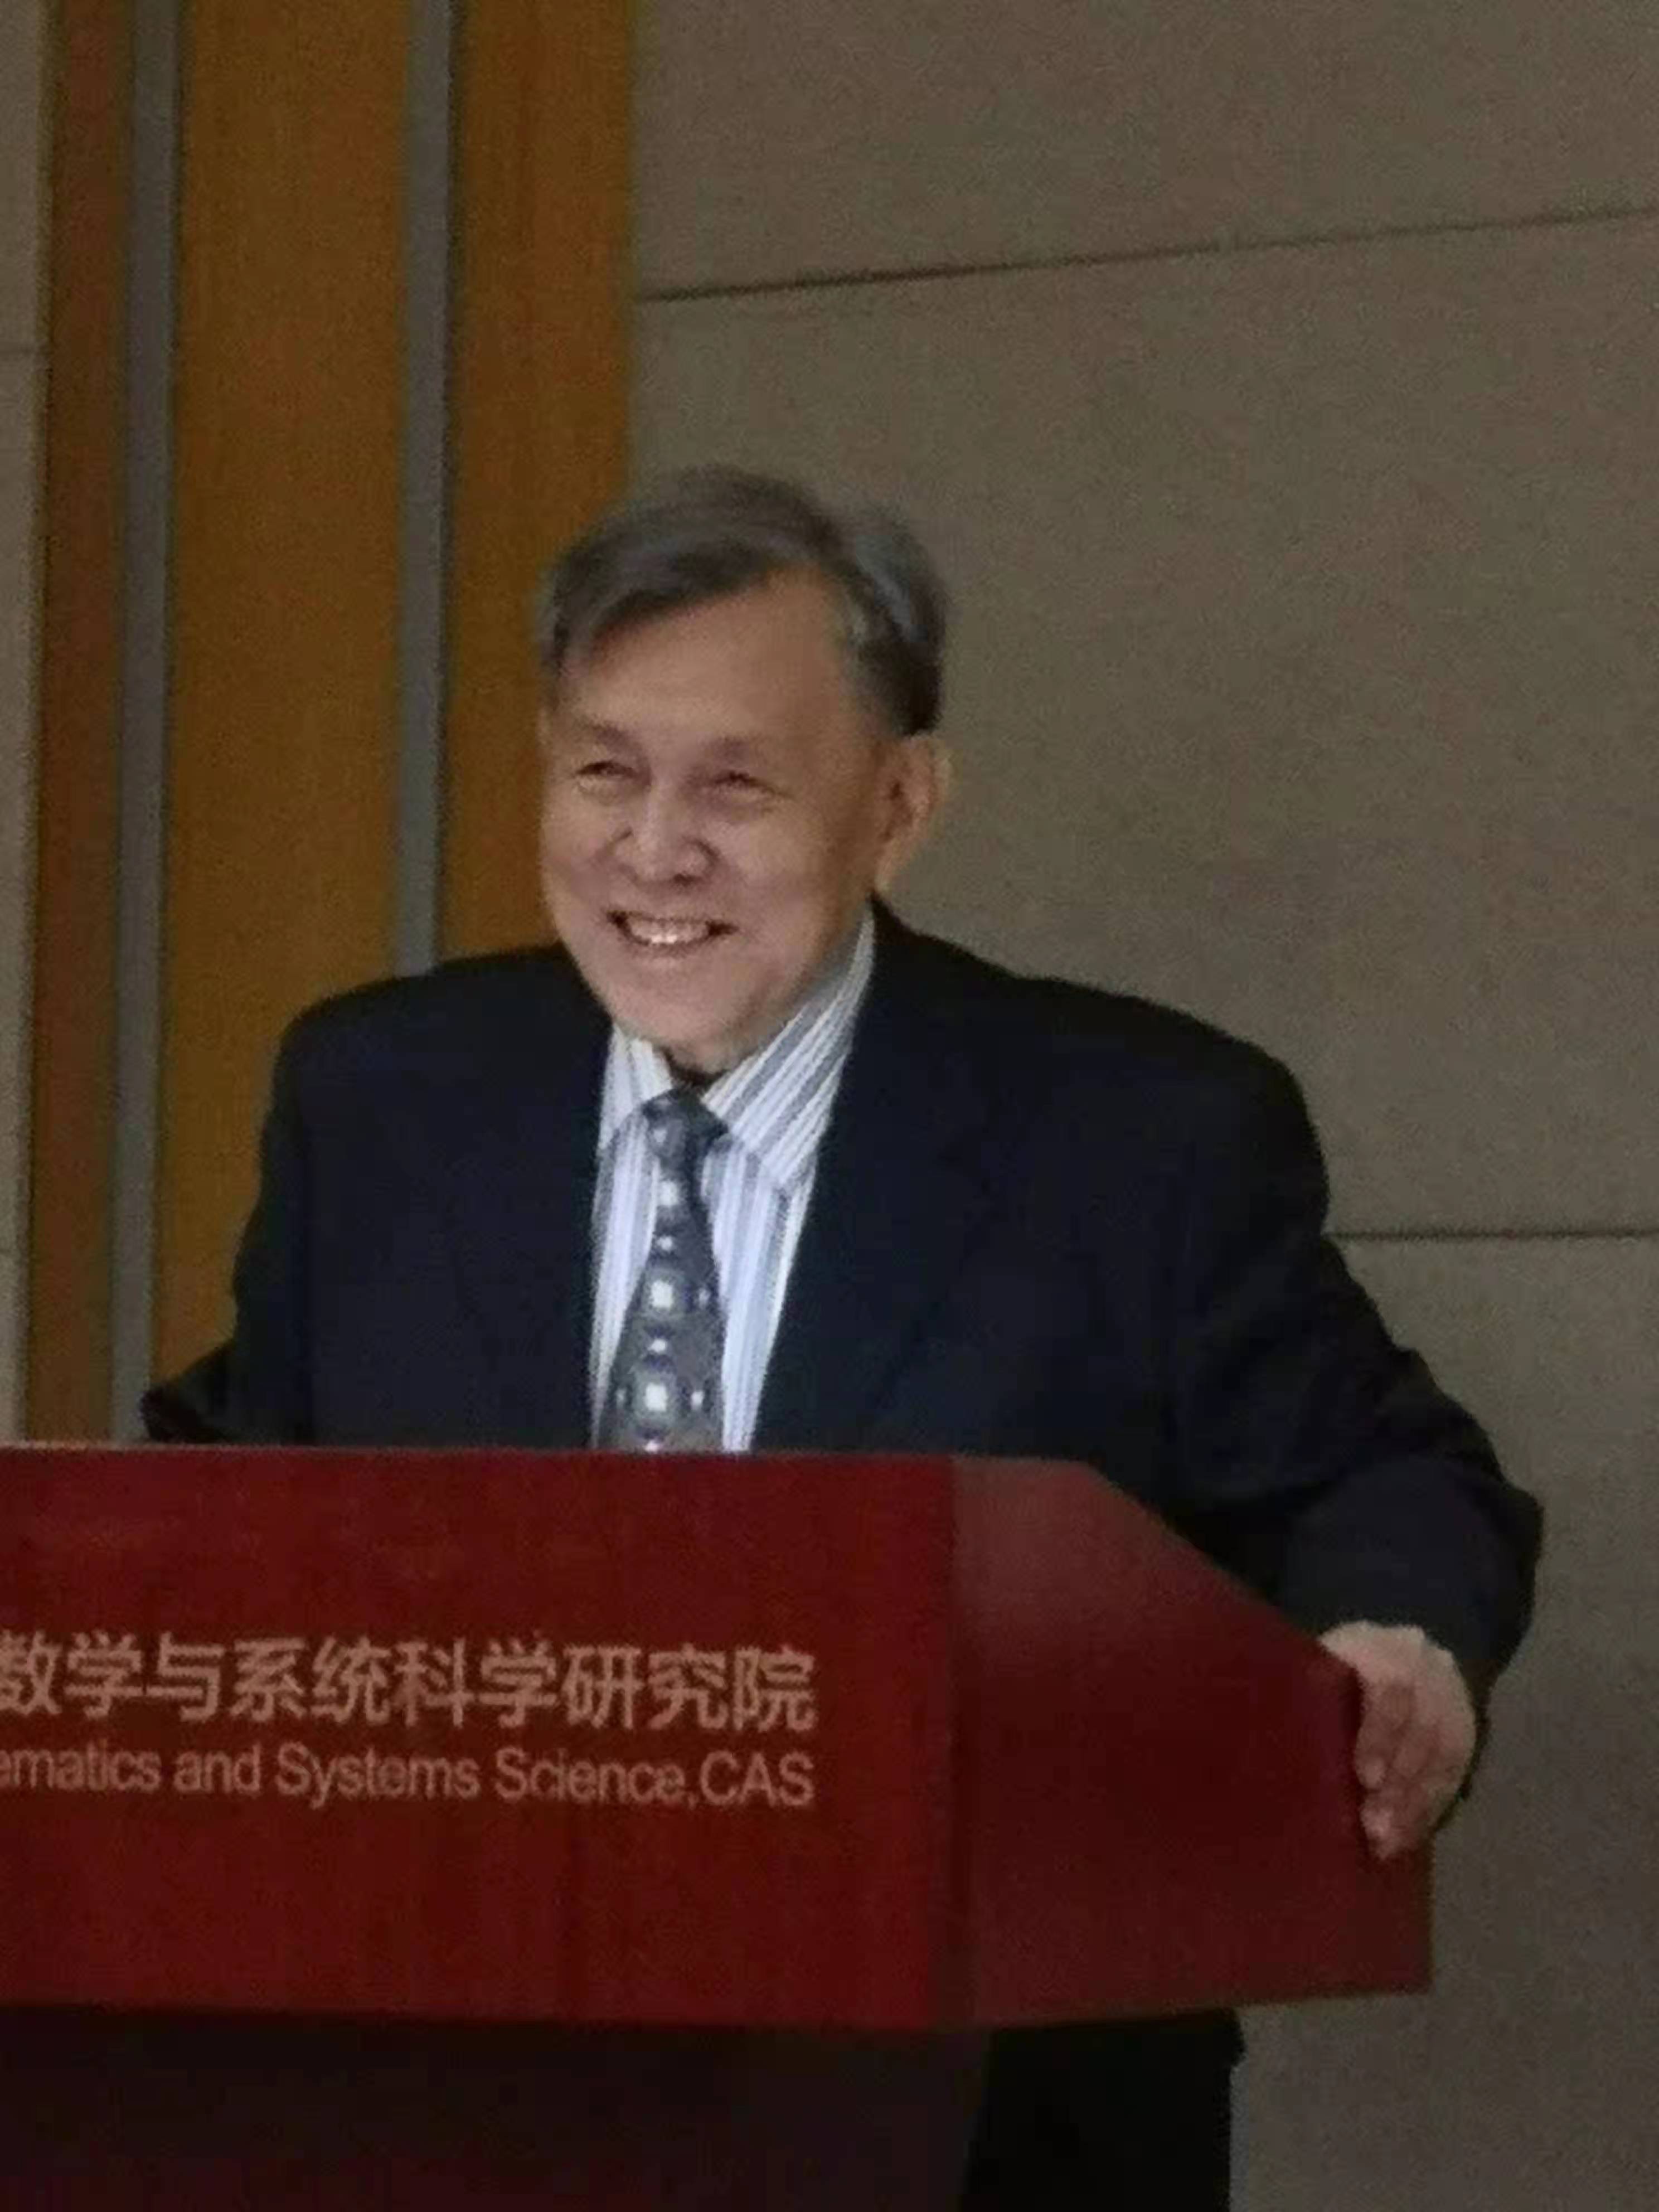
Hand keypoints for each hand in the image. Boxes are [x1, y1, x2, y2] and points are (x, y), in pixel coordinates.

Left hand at [1318, 1622, 1476, 1860]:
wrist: (1405, 1652)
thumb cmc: (1337, 1668)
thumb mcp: (1321, 1664)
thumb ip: (1308, 1697)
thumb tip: (1266, 1748)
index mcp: (1381, 1649)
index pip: (1391, 1690)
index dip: (1380, 1735)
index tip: (1365, 1778)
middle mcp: (1424, 1672)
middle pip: (1420, 1731)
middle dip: (1398, 1785)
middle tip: (1373, 1828)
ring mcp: (1450, 1703)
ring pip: (1441, 1758)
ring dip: (1413, 1805)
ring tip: (1386, 1844)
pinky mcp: (1466, 1734)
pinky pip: (1453, 1776)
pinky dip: (1429, 1809)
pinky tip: (1407, 1838)